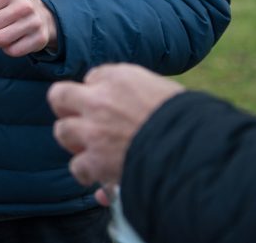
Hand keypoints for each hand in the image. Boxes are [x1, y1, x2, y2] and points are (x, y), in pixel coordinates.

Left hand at [48, 64, 184, 190]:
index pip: (93, 77)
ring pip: (62, 131)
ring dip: (74, 141)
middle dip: (66, 108)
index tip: (108, 102)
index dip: (98, 91)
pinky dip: (88, 174)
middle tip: (78, 119)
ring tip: (89, 149)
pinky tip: (100, 179)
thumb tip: (127, 99)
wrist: (195, 149)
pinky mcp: (95, 161)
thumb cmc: (189, 119)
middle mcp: (99, 100)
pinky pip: (77, 167)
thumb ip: (137, 90)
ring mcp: (93, 131)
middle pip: (59, 96)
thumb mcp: (162, 89)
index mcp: (119, 77)